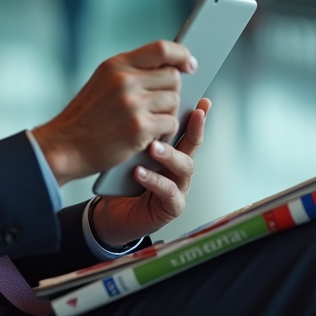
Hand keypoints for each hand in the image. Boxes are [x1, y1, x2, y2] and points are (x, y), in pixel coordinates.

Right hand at [33, 40, 195, 185]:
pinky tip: (149, 135)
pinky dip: (164, 132)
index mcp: (116, 65)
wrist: (65, 146)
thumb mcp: (102, 82)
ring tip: (149, 121)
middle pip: (173, 77)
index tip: (190, 65)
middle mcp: (125, 80)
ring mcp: (133, 104)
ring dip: (167, 113)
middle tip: (159, 105)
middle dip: (172, 91)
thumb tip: (169, 67)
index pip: (161, 49)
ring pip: (174, 101)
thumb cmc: (86, 117)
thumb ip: (130, 72)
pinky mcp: (139, 128)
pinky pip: (170, 123)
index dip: (181, 55)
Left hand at [91, 98, 211, 246]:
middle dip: (192, 130)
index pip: (188, 131)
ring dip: (169, 155)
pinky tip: (140, 173)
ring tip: (152, 147)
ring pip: (184, 168)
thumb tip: (139, 105)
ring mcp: (178, 189)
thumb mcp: (129, 153)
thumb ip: (140, 136)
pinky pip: (169, 193)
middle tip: (175, 117)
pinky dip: (155, 182)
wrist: (112, 215)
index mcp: (173, 154)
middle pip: (192, 146)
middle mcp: (179, 170)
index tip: (202, 101)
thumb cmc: (122, 182)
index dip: (197, 117)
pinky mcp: (170, 208)